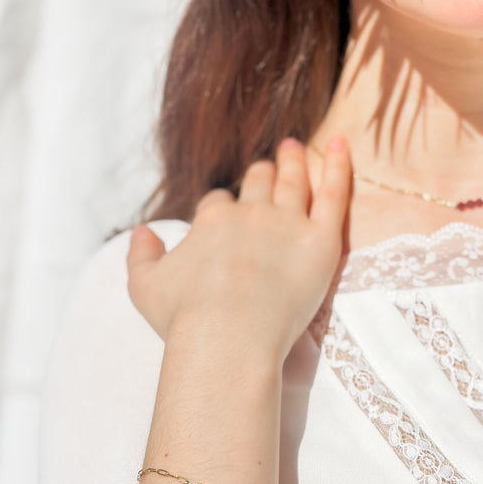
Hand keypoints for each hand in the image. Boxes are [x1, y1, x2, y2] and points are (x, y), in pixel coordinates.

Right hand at [126, 137, 350, 364]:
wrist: (227, 339)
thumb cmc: (184, 319)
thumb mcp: (144, 286)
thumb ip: (139, 255)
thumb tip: (140, 232)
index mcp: (212, 218)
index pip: (218, 201)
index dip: (222, 206)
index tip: (226, 213)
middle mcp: (250, 212)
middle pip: (258, 182)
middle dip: (262, 172)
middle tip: (270, 165)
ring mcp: (288, 223)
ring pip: (293, 181)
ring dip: (293, 161)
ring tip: (295, 149)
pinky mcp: (321, 240)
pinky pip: (334, 193)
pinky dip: (340, 166)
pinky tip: (343, 145)